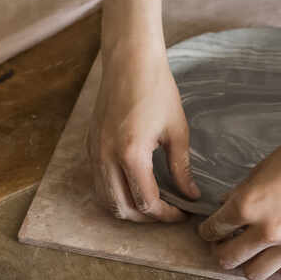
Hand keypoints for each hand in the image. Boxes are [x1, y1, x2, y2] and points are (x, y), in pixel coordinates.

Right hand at [87, 39, 198, 221]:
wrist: (130, 61)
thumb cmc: (157, 89)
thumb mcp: (177, 131)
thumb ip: (181, 168)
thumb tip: (189, 194)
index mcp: (131, 154)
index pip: (146, 203)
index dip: (167, 215)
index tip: (182, 213)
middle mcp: (107, 157)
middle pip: (122, 209)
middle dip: (147, 218)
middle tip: (167, 213)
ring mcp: (95, 152)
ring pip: (106, 200)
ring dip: (128, 209)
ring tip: (150, 205)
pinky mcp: (91, 146)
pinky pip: (98, 182)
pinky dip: (115, 194)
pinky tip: (133, 187)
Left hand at [197, 121, 280, 279]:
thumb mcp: (263, 167)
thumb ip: (242, 191)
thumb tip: (226, 205)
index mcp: (249, 205)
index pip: (214, 228)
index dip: (207, 231)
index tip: (209, 232)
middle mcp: (267, 230)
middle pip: (229, 258)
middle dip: (221, 252)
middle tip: (224, 246)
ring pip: (255, 274)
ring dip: (248, 265)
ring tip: (251, 255)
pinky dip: (279, 271)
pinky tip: (278, 260)